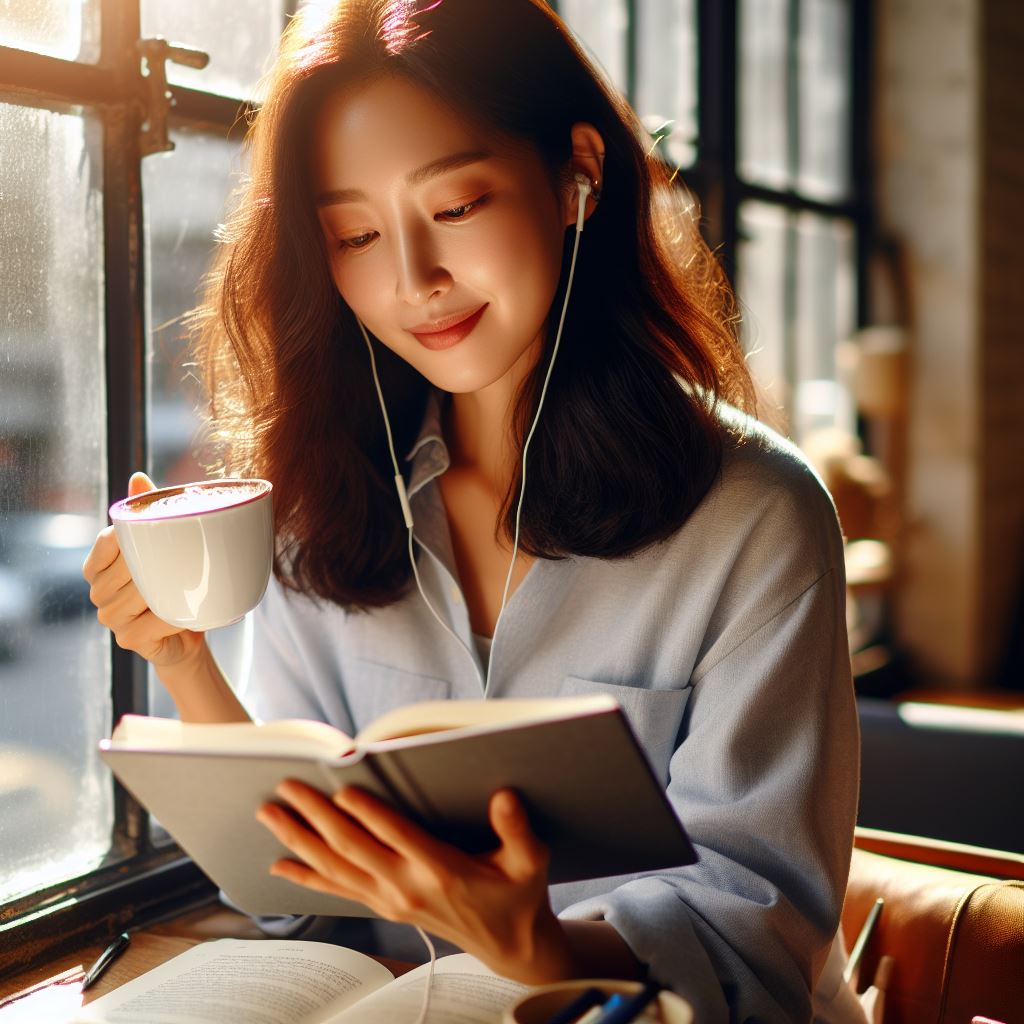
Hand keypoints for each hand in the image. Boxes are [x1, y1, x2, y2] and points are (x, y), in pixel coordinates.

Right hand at [83, 471, 206, 669]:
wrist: (190, 630)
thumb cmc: (174, 582)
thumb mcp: (164, 544)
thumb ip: (148, 511)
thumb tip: (137, 477)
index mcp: (99, 564)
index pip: (107, 542)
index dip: (132, 538)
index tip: (160, 536)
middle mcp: (98, 591)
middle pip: (124, 569)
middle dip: (156, 564)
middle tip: (187, 560)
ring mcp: (109, 617)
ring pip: (138, 596)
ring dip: (167, 591)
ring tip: (189, 586)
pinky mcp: (127, 640)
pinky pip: (152, 622)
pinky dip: (173, 616)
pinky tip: (186, 612)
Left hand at [256, 783, 573, 983]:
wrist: (509, 946)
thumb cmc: (517, 897)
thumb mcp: (529, 862)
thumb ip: (516, 829)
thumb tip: (504, 797)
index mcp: (442, 869)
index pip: (396, 836)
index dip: (368, 813)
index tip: (342, 789)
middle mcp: (408, 886)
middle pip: (352, 847)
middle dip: (316, 815)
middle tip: (288, 787)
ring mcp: (391, 899)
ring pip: (336, 867)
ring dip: (300, 840)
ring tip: (271, 814)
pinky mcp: (385, 906)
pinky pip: (338, 890)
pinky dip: (307, 877)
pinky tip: (280, 866)